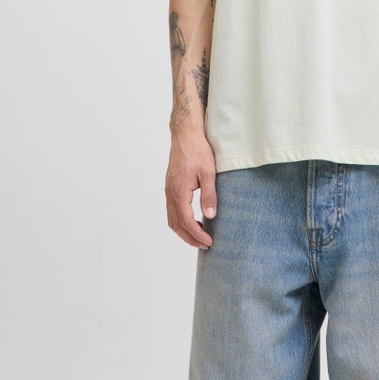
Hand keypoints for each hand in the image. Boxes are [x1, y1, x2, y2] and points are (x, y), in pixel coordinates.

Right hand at [165, 130, 217, 248]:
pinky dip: (180, 220)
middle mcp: (170, 193)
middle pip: (176, 225)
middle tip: (204, 245)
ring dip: (184, 231)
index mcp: (179, 191)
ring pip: (172, 218)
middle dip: (189, 238)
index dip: (197, 235)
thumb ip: (209, 195)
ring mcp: (168, 189)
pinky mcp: (170, 186)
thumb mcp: (208, 173)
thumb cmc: (198, 150)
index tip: (209, 242)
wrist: (185, 135)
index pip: (186, 222)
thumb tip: (210, 216)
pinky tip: (192, 220)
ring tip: (199, 236)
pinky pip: (172, 210)